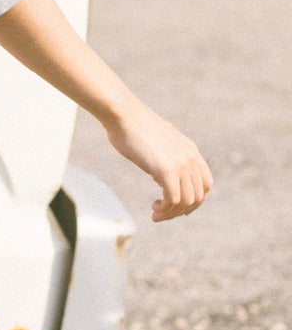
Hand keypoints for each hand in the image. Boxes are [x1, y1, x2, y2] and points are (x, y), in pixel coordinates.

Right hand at [106, 102, 212, 220]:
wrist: (123, 115)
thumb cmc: (132, 128)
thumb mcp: (158, 144)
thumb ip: (166, 159)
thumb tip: (161, 177)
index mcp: (190, 151)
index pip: (206, 184)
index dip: (195, 200)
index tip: (177, 207)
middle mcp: (190, 158)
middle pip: (199, 196)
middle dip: (181, 211)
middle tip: (162, 214)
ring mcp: (180, 164)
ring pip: (187, 201)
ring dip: (171, 213)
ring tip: (156, 214)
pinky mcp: (166, 170)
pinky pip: (173, 200)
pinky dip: (165, 210)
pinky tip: (154, 209)